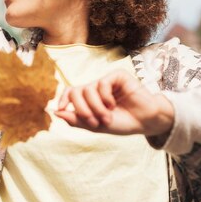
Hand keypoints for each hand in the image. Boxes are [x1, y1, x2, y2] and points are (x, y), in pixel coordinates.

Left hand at [55, 69, 173, 137]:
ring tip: (107, 117)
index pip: (70, 92)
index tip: (60, 109)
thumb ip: (77, 119)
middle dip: (81, 109)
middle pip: (76, 92)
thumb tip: (56, 112)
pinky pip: (102, 83)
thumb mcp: (97, 125)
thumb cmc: (122, 123)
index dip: (62, 99)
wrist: (145, 122)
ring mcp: (106, 81)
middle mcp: (96, 88)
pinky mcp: (117, 76)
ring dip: (96, 107)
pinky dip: (105, 97)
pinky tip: (113, 104)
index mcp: (89, 98)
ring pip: (88, 89)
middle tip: (93, 122)